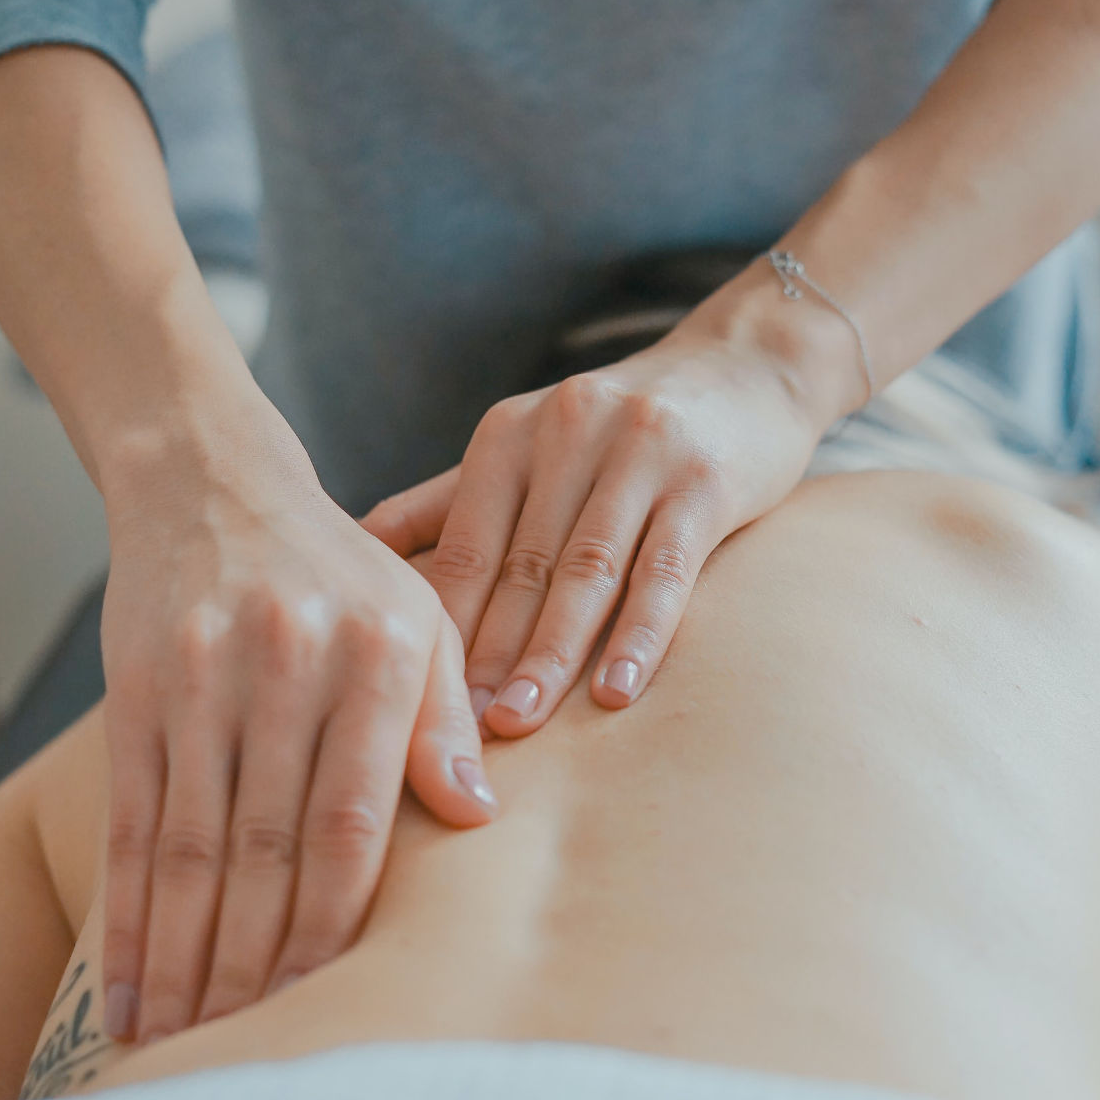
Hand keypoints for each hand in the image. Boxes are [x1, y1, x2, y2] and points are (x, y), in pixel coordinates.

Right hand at [97, 399, 495, 1044]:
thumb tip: (476, 817)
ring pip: (193, 845)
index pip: (354, 819)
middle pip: (269, 845)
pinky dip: (128, 909)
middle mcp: (290, 663)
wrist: (214, 484)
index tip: (328, 995)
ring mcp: (204, 674)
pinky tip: (129, 978)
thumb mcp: (418, 616)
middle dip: (257, 960)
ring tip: (183, 1035)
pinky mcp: (137, 686)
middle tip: (248, 1041)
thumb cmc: (338, 568)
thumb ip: (445, 716)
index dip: (336, 920)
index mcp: (378, 653)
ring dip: (187, 954)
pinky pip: (133, 818)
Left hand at [362, 317, 823, 735]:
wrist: (743, 366)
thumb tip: (356, 547)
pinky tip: (616, 691)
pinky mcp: (705, 480)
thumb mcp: (527, 445)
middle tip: (458, 732)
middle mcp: (567, 432)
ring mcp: (639, 452)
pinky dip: (640, 633)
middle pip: (520, 565)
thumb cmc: (618, 429)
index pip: (464, 545)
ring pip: (586, 570)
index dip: (440, 626)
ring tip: (520, 722)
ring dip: (551, 653)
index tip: (415, 701)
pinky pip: (666, 568)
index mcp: (510, 433)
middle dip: (487, 653)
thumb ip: (448, 500)